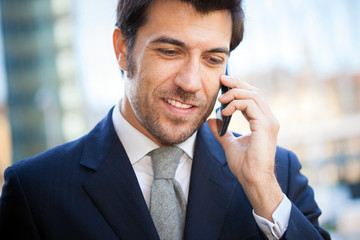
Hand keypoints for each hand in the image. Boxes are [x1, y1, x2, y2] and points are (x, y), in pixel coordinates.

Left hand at [208, 75, 282, 220]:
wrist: (253, 179)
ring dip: (235, 93)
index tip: (223, 83)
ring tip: (221, 99)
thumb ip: (222, 131)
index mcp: (262, 121)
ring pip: (254, 95)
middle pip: (255, 92)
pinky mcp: (265, 126)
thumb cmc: (245, 165)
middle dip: (237, 84)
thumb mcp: (229, 143)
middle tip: (222, 79)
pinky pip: (251, 105)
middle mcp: (268, 119)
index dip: (238, 88)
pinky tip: (225, 111)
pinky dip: (237, 104)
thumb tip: (211, 120)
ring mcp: (269, 122)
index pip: (253, 97)